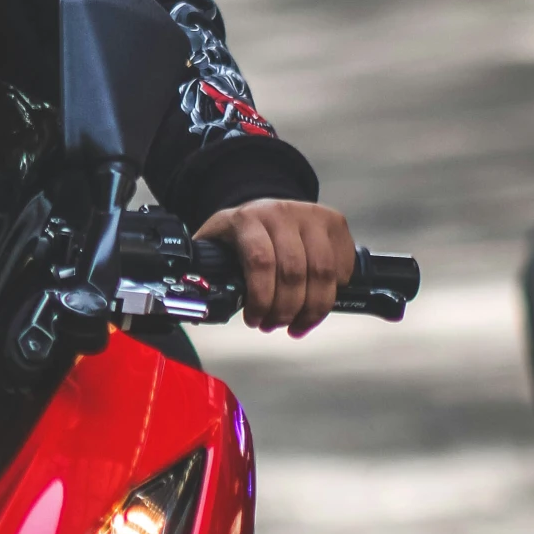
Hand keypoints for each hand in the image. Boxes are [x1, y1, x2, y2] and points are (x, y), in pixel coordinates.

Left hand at [195, 199, 354, 334]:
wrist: (265, 208)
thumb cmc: (240, 234)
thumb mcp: (215, 244)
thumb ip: (205, 268)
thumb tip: (190, 299)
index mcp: (247, 219)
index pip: (260, 262)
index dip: (261, 298)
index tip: (255, 319)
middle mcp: (281, 213)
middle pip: (294, 273)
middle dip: (286, 310)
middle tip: (276, 325)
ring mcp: (311, 215)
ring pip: (323, 272)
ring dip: (313, 308)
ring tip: (298, 323)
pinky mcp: (334, 222)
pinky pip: (342, 265)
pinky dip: (334, 290)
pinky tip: (317, 300)